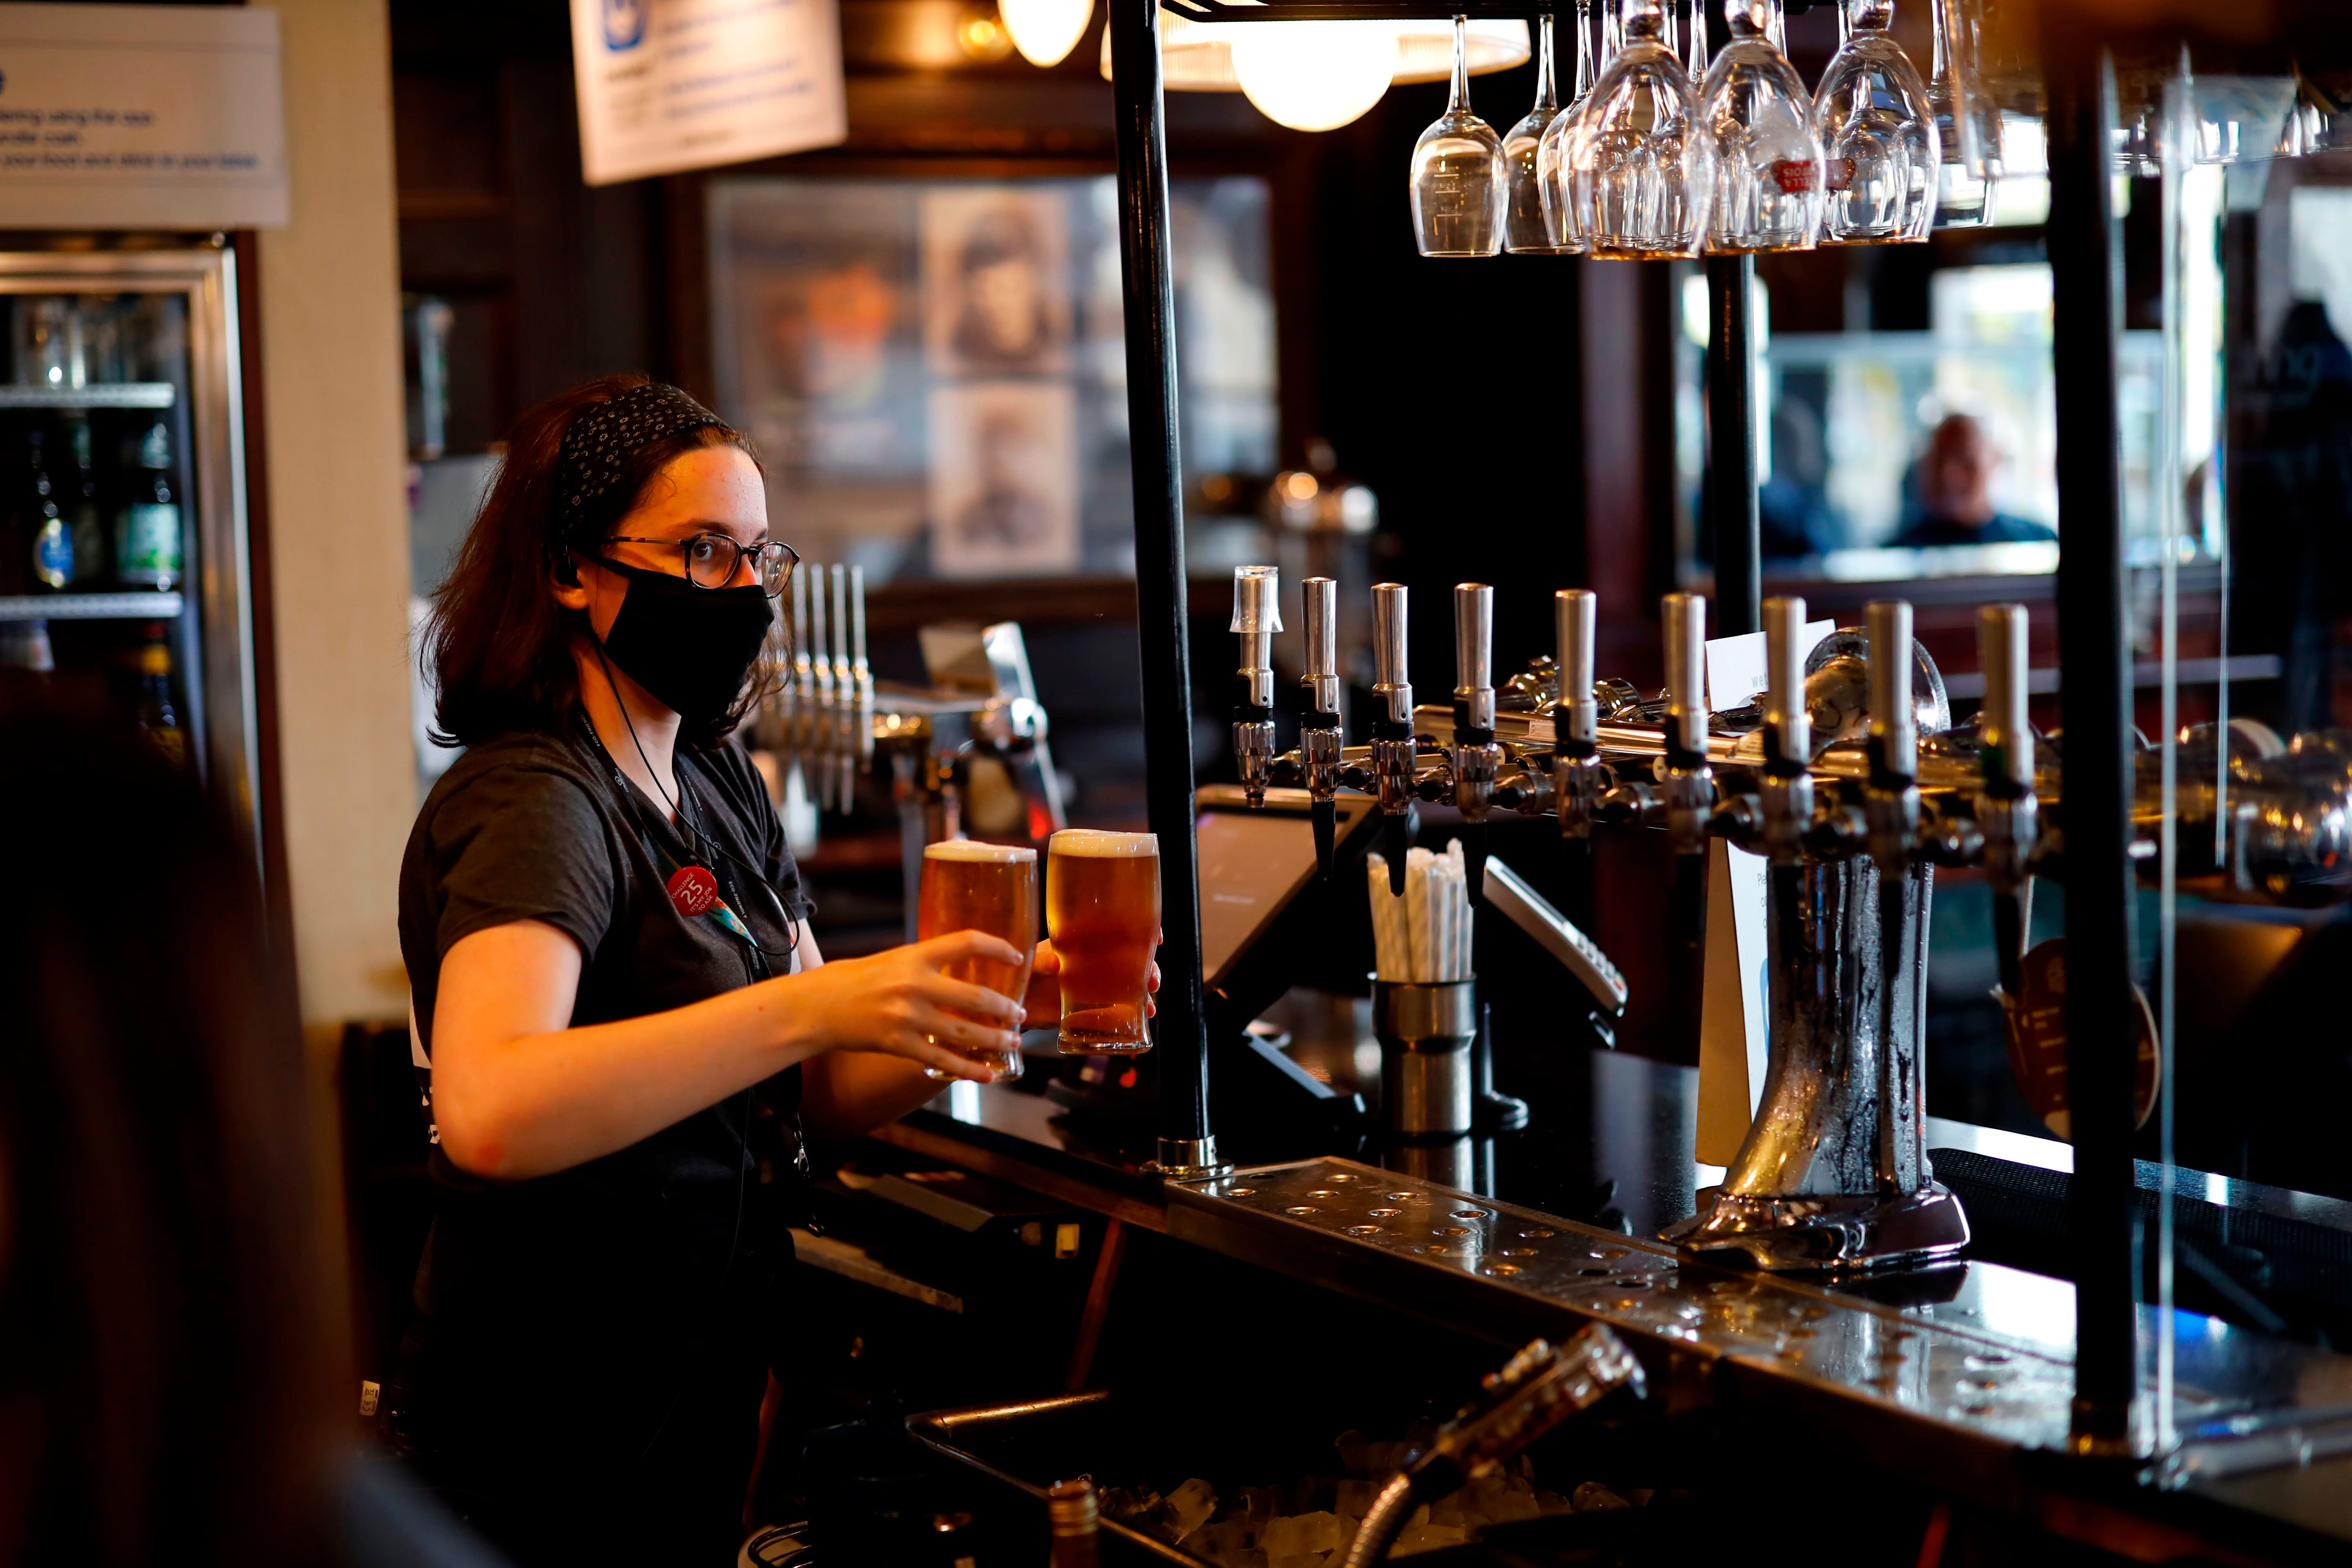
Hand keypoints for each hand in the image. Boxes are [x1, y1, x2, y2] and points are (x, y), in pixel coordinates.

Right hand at [787, 931, 1026, 1080]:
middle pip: (974, 997)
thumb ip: (927, 964)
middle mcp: (914, 983)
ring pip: (964, 1033)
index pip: (966, 941)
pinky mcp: (898, 1043)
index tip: (1017, 958)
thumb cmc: (856, 980)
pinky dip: (969, 1069)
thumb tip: (963, 968)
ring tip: (1013, 1042)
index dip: (997, 948)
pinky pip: (942, 1060)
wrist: (818, 1006)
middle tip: (1020, 1015)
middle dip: (1005, 1008)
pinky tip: (988, 1074)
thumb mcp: (894, 959)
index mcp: (915, 955)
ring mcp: (906, 1016)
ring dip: (995, 1040)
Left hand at [1021, 937, 1163, 1026]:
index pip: (1116, 929)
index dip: (1140, 929)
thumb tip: (1056, 964)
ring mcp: (1097, 983)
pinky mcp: (1095, 1006)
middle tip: (1152, 980)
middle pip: (1132, 956)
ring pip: (1131, 980)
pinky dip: (1136, 1010)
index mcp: (1083, 941)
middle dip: (1148, 965)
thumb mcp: (1029, 963)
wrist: (1016, 1004)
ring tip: (1150, 1002)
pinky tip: (1146, 1014)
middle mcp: (1095, 960)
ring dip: (1146, 987)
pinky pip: (1121, 1006)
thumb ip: (1039, 961)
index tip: (1156, 937)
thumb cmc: (1022, 974)